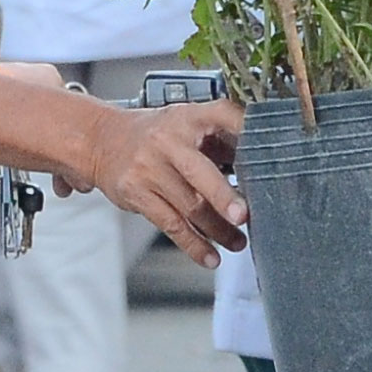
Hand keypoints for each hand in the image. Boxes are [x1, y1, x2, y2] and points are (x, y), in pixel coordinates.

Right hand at [84, 98, 247, 261]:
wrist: (99, 139)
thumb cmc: (153, 134)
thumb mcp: (184, 122)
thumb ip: (219, 139)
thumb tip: (263, 165)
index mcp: (187, 117)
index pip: (222, 115)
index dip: (246, 129)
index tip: (272, 147)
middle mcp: (167, 141)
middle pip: (200, 172)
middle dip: (224, 197)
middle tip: (245, 216)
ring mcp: (149, 168)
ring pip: (189, 206)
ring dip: (219, 230)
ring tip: (238, 242)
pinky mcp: (136, 193)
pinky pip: (171, 225)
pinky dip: (194, 245)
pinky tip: (210, 257)